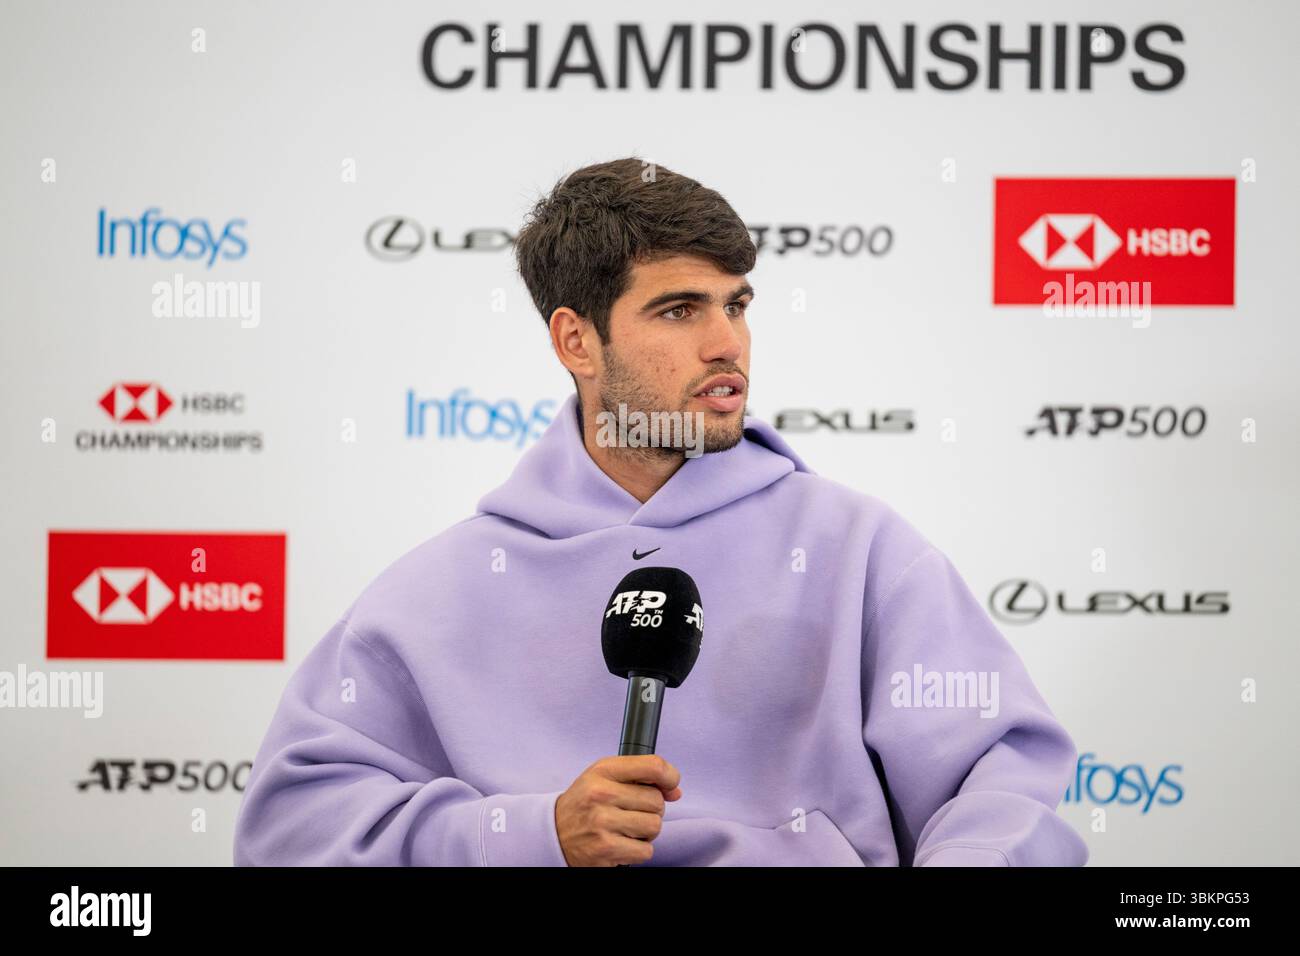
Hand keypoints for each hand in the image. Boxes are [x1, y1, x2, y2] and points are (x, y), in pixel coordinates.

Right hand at [554, 755, 682, 866]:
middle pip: (656, 800)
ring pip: (654, 826)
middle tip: (632, 811)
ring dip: (646, 831)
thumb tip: (675, 792)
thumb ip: (641, 777)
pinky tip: (622, 842)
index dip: (670, 776)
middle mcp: (601, 794)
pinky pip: (646, 850)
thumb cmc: (586, 802)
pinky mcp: (606, 848)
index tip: (669, 785)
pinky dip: (639, 850)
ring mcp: (603, 822)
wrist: (554, 832)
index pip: (653, 766)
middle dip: (651, 808)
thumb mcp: (605, 777)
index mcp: (603, 770)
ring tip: (627, 828)